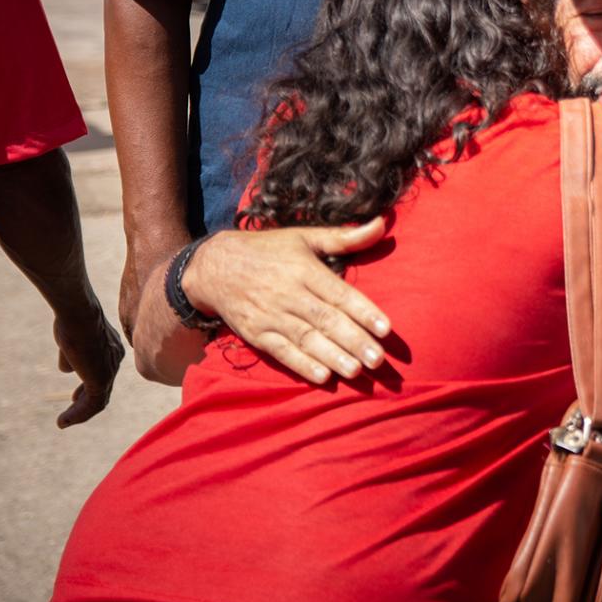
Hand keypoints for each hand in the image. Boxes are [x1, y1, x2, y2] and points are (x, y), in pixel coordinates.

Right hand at [53, 304, 124, 427]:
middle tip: (74, 407)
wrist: (78, 313)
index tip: (75, 396)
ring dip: (80, 413)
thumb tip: (66, 369)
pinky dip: (77, 414)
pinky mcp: (101, 379)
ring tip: (63, 422)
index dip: (89, 386)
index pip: (103, 372)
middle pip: (104, 386)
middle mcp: (115, 360)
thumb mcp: (71, 339)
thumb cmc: (73, 320)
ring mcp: (110, 370)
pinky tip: (63, 421)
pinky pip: (92, 404)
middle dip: (88, 400)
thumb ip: (70, 355)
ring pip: (98, 399)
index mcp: (111, 348)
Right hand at [182, 218, 391, 383]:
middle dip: (354, 341)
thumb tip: (382, 224)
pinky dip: (302, 365)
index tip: (387, 329)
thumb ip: (345, 236)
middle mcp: (288, 294)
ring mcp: (270, 316)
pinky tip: (323, 377)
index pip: (339, 294)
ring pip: (306, 339)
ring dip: (333, 357)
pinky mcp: (256, 334)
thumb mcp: (304, 237)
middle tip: (379, 360)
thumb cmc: (268, 250)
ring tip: (357, 371)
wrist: (214, 267)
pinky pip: (282, 352)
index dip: (363, 312)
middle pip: (326, 320)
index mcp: (304, 269)